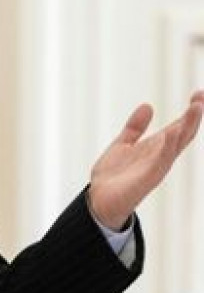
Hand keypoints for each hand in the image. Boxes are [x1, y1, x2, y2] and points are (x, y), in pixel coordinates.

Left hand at [89, 91, 203, 230]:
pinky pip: (160, 162)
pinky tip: (173, 133)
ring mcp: (156, 168)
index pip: (178, 128)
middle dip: (193, 117)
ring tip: (195, 108)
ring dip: (186, 127)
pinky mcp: (146, 179)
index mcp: (156, 148)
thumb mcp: (124, 143)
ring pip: (176, 145)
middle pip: (182, 134)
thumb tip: (148, 105)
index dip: (190, 112)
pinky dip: (167, 148)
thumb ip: (135, 127)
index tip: (200, 93)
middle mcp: (160, 157)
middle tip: (201, 97)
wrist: (99, 199)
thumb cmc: (114, 174)